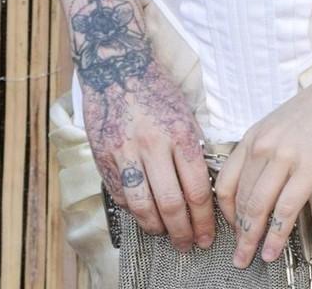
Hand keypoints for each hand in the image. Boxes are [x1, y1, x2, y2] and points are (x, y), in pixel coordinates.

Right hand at [72, 0, 216, 250]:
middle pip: (172, 204)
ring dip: (156, 228)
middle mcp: (153, 146)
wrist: (116, 66)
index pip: (197, 190)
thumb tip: (202, 189)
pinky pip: (121, 195)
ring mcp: (125, 153)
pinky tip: (143, 214)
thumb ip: (192, 150)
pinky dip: (133, 210)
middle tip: (189, 245)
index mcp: (180, 134)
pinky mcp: (103, 157)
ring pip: (143, 206)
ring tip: (165, 234)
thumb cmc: (156, 89)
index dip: (204, 219)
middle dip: (183, 232)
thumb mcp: (185, 114)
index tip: (208, 235)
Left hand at [213, 64, 311, 267]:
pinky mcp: (310, 168)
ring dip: (251, 239)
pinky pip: (285, 210)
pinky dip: (276, 236)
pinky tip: (273, 250)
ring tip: (249, 259)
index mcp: (255, 135)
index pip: (226, 182)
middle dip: (237, 233)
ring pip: (258, 208)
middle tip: (238, 256)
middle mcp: (263, 146)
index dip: (226, 212)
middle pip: (240, 200)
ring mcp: (285, 157)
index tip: (232, 229)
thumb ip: (271, 149)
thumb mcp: (284, 123)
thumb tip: (268, 181)